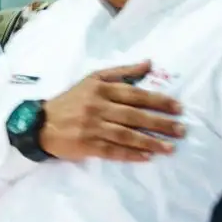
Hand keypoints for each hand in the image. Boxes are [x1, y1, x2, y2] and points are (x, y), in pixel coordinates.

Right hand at [37, 61, 184, 162]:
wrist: (40, 124)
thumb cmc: (70, 101)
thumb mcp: (92, 80)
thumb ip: (122, 72)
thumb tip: (149, 63)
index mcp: (100, 89)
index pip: (135, 95)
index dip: (158, 101)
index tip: (178, 108)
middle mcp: (97, 107)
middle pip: (134, 116)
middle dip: (160, 123)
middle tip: (181, 130)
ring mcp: (91, 128)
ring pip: (126, 135)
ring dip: (150, 142)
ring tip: (170, 148)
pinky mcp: (86, 145)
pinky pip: (112, 151)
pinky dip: (130, 154)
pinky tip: (147, 157)